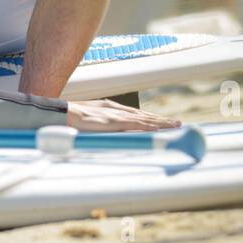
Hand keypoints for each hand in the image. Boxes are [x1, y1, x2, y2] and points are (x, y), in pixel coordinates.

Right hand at [66, 99, 181, 131]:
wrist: (63, 114)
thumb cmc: (75, 119)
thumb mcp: (94, 122)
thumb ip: (104, 125)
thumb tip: (112, 132)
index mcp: (113, 109)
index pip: (138, 114)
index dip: (152, 118)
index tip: (165, 122)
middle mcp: (117, 110)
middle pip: (144, 115)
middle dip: (162, 120)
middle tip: (178, 123)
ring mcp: (115, 115)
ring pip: (142, 119)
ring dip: (160, 123)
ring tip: (174, 126)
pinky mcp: (112, 122)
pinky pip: (132, 124)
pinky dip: (146, 126)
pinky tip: (156, 129)